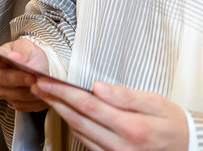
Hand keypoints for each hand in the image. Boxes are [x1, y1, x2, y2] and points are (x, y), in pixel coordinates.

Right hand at [0, 39, 49, 111]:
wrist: (41, 70)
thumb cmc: (31, 56)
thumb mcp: (29, 48)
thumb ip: (22, 51)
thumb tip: (14, 56)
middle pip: (3, 79)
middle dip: (19, 79)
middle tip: (32, 77)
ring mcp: (2, 90)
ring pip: (15, 94)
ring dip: (30, 91)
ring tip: (41, 84)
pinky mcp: (13, 102)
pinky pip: (23, 105)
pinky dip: (34, 101)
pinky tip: (41, 93)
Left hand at [35, 79, 188, 150]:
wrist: (188, 148)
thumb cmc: (172, 123)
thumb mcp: (156, 103)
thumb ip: (125, 96)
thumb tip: (97, 87)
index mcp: (130, 127)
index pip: (87, 105)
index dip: (62, 92)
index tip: (45, 81)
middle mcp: (120, 145)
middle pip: (77, 119)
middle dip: (54, 100)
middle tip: (37, 85)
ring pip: (78, 131)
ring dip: (60, 112)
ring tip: (47, 95)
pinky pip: (86, 142)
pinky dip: (73, 126)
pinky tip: (66, 113)